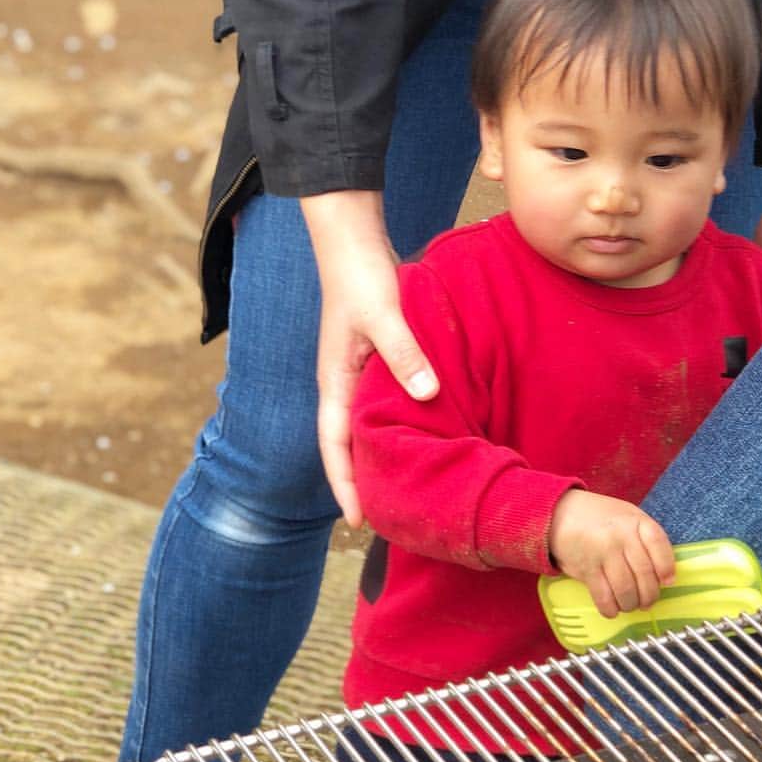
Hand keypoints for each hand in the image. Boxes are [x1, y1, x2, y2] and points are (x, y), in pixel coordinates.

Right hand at [301, 190, 437, 526]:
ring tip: (405, 489)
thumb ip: (405, 354)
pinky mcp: (375, 358)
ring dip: (380, 455)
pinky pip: (383, 402)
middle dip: (363, 481)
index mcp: (335, 382)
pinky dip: (396, 424)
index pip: (335, 446)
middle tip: (389, 520)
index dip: (344, 484)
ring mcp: (357, 372)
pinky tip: (420, 434)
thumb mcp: (385, 316)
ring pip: (367, 425)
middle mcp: (343, 383)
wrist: (353, 240)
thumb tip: (426, 395)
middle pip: (350, 444)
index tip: (358, 521)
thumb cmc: (363, 278)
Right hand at [548, 489, 675, 616]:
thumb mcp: (627, 516)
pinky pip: (604, 596)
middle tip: (647, 602)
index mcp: (635, 520)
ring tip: (630, 605)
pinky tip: (612, 609)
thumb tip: (663, 575)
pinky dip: (610, 609)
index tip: (667, 581)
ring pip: (626, 589)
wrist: (560, 513)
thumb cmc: (599, 518)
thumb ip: (645, 538)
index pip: (659, 544)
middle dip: (649, 595)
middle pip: (644, 573)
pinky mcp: (586, 568)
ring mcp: (603, 551)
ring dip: (631, 604)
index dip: (666, 567)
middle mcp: (621, 535)